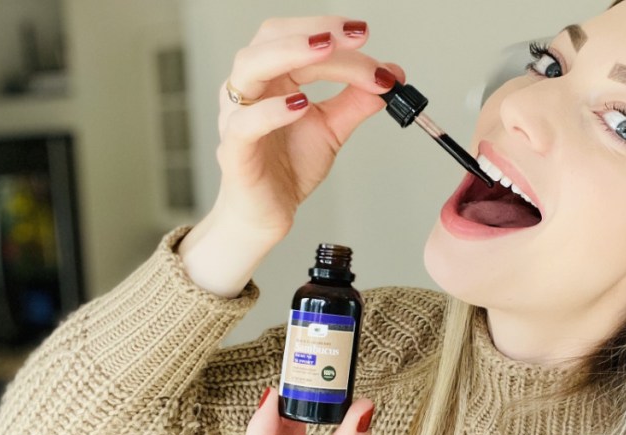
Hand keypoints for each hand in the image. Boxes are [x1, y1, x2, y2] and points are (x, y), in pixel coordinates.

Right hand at [211, 16, 405, 245]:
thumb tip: (391, 75)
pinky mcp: (234, 150)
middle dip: (313, 30)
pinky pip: (246, 123)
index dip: (333, 32)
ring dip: (290, 52)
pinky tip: (300, 104)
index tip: (367, 36)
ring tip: (326, 50)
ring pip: (250, 67)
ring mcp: (237, 116)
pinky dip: (273, 110)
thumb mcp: (332, 129)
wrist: (267, 213)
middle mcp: (250, 88)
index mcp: (273, 76)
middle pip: (271, 39)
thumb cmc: (287, 166)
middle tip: (355, 35)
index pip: (299, 39)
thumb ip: (357, 101)